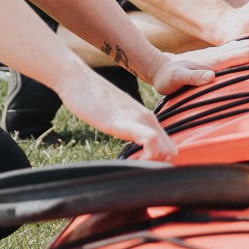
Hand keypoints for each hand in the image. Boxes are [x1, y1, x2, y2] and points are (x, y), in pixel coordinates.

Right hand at [57, 62, 178, 161]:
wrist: (77, 79)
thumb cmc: (91, 98)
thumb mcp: (115, 116)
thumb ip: (126, 126)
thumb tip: (126, 140)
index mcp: (147, 118)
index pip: (169, 147)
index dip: (160, 163)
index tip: (142, 168)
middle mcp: (148, 118)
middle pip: (172, 152)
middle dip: (158, 167)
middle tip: (137, 169)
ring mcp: (139, 119)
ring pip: (167, 150)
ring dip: (153, 164)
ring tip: (132, 165)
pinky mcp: (125, 122)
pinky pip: (151, 140)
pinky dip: (147, 158)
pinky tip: (129, 160)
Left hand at [149, 36, 248, 94]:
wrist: (159, 66)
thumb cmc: (168, 78)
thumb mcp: (175, 80)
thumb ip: (191, 78)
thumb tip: (209, 76)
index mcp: (215, 59)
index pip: (245, 53)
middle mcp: (221, 53)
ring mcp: (221, 54)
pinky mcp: (220, 57)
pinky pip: (244, 49)